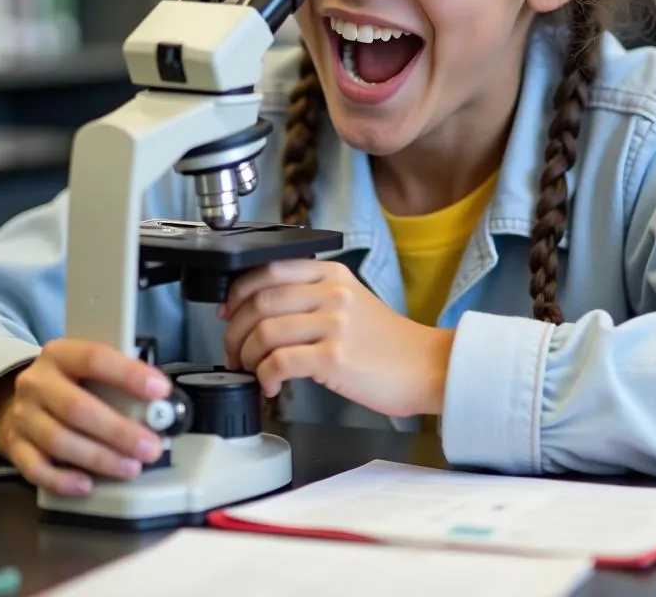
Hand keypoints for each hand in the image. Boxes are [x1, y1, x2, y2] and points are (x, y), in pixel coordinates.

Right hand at [0, 339, 171, 496]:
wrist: (24, 399)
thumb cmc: (71, 383)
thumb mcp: (90, 369)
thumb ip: (117, 381)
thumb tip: (157, 405)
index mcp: (60, 354)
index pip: (95, 358)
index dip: (129, 374)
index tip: (160, 390)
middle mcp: (36, 382)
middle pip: (77, 408)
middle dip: (119, 431)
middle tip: (150, 447)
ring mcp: (23, 415)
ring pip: (59, 441)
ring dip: (100, 458)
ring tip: (130, 467)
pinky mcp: (14, 446)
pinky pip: (35, 469)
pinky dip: (63, 480)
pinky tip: (88, 485)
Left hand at [219, 260, 454, 418]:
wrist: (428, 367)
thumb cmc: (389, 343)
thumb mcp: (351, 302)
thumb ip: (312, 296)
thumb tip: (260, 311)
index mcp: (332, 274)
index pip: (267, 269)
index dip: (237, 292)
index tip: (228, 311)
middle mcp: (332, 293)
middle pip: (259, 301)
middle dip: (234, 330)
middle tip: (233, 350)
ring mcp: (334, 324)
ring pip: (264, 331)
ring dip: (246, 356)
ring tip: (251, 370)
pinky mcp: (335, 357)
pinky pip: (280, 362)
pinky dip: (265, 376)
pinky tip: (271, 386)